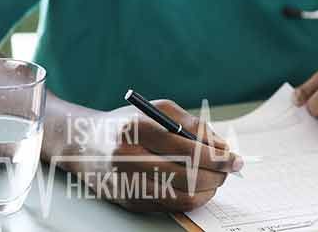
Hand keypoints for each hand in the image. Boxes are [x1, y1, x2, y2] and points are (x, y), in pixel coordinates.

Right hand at [64, 100, 241, 212]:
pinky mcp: (128, 201)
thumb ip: (193, 124)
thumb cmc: (127, 123)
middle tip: (230, 168)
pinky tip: (200, 187)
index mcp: (136, 129)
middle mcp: (127, 158)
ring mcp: (126, 183)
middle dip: (217, 174)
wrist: (83, 144)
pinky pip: (170, 206)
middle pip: (186, 175)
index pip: (186, 148)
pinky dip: (192, 199)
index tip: (234, 157)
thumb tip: (222, 147)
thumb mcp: (158, 111)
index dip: (216, 156)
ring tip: (217, 178)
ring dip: (208, 190)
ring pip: (181, 196)